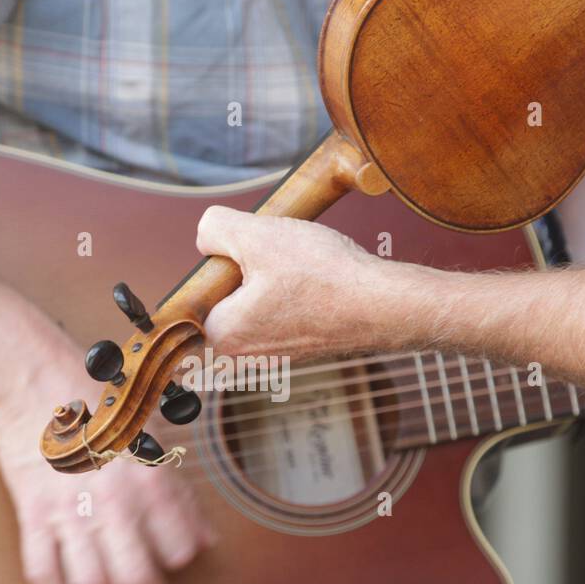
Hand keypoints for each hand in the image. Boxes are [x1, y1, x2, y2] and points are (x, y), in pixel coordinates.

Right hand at [0, 370, 216, 583]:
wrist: (37, 388)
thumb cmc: (103, 408)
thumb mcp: (157, 441)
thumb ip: (182, 495)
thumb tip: (206, 540)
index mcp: (150, 482)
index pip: (178, 548)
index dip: (183, 562)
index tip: (180, 570)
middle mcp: (113, 503)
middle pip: (136, 580)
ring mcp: (70, 513)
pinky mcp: (34, 517)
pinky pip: (44, 573)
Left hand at [196, 205, 393, 360]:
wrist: (383, 305)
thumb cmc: (323, 276)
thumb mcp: (257, 235)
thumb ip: (214, 228)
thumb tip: (206, 236)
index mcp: (223, 335)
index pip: (201, 286)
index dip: (225, 260)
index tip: (255, 256)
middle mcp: (244, 354)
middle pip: (229, 293)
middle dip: (251, 267)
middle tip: (282, 258)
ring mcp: (274, 355)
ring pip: (259, 299)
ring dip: (276, 277)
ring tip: (304, 270)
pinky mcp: (300, 347)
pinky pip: (285, 310)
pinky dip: (298, 291)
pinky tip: (319, 282)